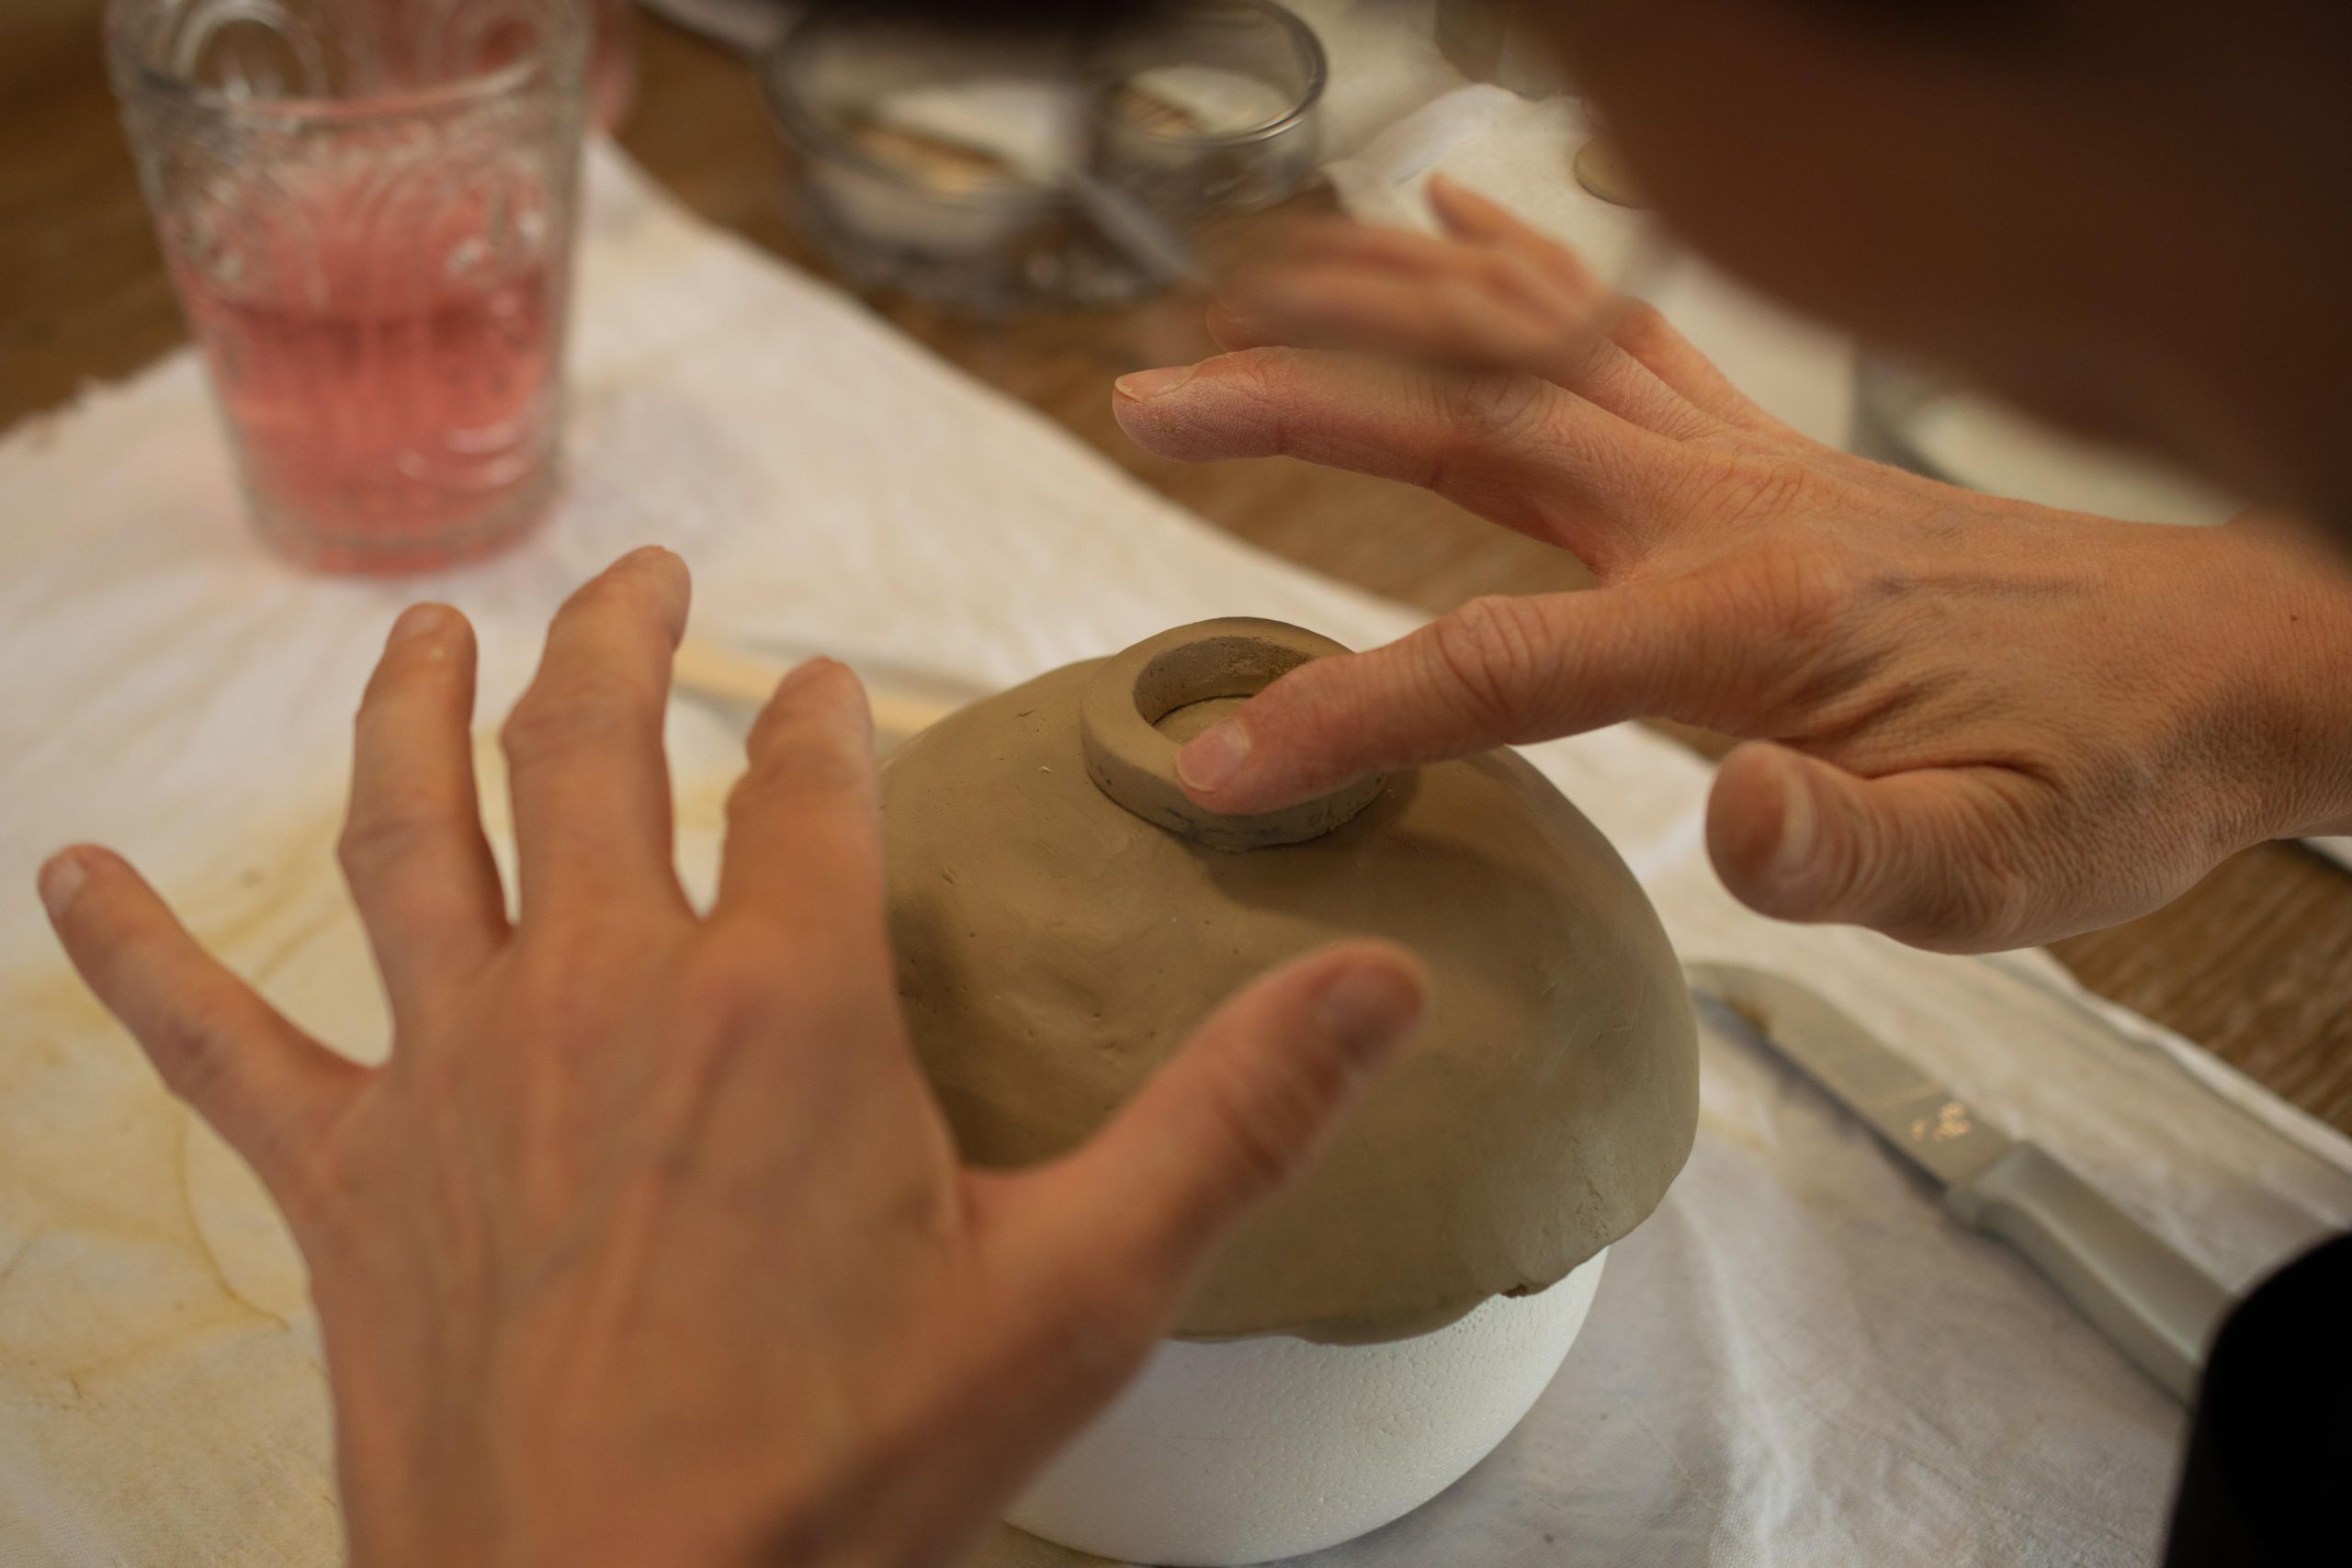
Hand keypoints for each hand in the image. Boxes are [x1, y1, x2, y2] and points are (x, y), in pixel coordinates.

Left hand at [36, 549, 1424, 1567]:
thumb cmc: (850, 1466)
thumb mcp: (1084, 1289)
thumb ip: (1237, 1115)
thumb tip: (1385, 972)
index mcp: (784, 1000)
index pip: (803, 782)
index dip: (822, 715)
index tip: (830, 686)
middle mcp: (604, 990)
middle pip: (588, 753)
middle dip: (615, 647)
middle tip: (641, 583)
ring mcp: (453, 1073)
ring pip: (407, 835)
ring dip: (409, 714)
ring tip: (420, 630)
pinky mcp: (344, 1178)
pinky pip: (217, 1039)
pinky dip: (140, 955)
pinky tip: (64, 877)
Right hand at [1111, 179, 2351, 952]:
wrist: (2230, 663)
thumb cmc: (2107, 776)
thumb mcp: (2000, 867)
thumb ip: (1858, 849)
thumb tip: (1730, 819)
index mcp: (1751, 619)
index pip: (1500, 662)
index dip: (1347, 712)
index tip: (1220, 764)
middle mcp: (1725, 505)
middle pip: (1468, 428)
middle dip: (1295, 409)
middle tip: (1150, 401)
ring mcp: (1740, 460)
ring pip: (1522, 348)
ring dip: (1374, 305)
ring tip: (1239, 281)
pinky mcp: (1764, 451)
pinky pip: (1617, 327)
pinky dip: (1521, 263)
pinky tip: (1453, 212)